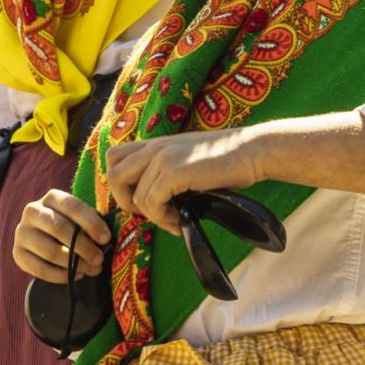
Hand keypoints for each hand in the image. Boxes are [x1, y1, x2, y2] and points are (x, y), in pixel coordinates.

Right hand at [13, 190, 109, 283]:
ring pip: (49, 250)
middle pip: (58, 228)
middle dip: (83, 246)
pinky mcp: (17, 254)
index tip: (106, 239)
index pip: (72, 205)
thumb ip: (90, 225)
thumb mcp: (79, 219)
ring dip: (74, 263)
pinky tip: (77, 275)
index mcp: (51, 197)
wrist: (43, 239)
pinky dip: (62, 275)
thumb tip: (103, 240)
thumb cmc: (70, 227)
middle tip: (99, 259)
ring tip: (91, 269)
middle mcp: (32, 211)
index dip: (91, 222)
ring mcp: (22, 233)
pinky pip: (40, 269)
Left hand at [104, 128, 265, 234]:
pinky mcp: (175, 171)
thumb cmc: (224, 161)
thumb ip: (163, 172)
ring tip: (175, 220)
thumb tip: (147, 203)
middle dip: (126, 202)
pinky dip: (163, 218)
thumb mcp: (185, 160)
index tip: (140, 200)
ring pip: (136, 197)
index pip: (113, 158)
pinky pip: (152, 203)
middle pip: (113, 177)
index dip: (119, 184)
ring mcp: (162, 158)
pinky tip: (181, 220)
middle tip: (150, 213)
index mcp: (154, 144)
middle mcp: (153, 147)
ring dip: (153, 217)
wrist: (251, 151)